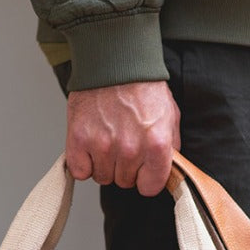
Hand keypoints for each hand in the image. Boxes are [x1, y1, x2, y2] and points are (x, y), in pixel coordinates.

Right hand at [65, 81, 180, 196]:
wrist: (113, 61)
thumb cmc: (142, 86)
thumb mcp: (170, 115)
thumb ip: (171, 147)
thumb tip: (167, 170)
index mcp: (157, 145)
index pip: (149, 188)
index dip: (146, 179)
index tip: (143, 169)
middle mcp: (130, 149)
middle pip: (124, 182)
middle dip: (125, 167)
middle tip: (123, 143)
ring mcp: (103, 146)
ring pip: (103, 177)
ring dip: (104, 164)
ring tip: (107, 140)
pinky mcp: (79, 140)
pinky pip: (80, 172)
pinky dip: (83, 162)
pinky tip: (90, 145)